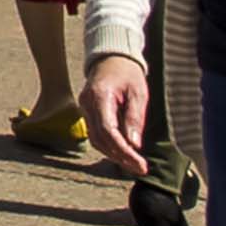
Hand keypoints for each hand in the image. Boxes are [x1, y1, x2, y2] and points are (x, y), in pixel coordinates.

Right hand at [79, 55, 153, 176]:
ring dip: (114, 154)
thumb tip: (134, 145)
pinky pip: (96, 134)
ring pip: (96, 140)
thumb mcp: (138, 93)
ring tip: (134, 163)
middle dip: (121, 157)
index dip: (124, 151)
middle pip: (100, 139)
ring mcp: (84, 108)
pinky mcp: (87, 112)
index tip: (140, 164)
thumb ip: (134, 118)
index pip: (109, 131)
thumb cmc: (127, 73)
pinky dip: (109, 146)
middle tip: (140, 168)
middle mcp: (87, 104)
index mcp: (100, 96)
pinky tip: (124, 152)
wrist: (111, 58)